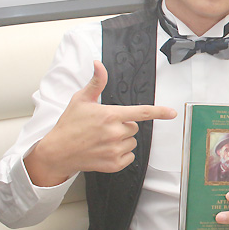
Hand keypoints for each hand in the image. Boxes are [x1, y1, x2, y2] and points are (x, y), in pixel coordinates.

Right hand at [25, 60, 176, 186]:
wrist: (56, 152)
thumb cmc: (69, 125)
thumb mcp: (81, 100)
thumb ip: (96, 82)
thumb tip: (99, 64)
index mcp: (110, 115)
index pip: (141, 112)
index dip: (159, 112)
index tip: (172, 113)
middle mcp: (114, 133)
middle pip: (135, 127)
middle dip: (124, 126)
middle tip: (105, 127)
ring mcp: (114, 150)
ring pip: (132, 142)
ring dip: (122, 140)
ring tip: (102, 139)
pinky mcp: (113, 164)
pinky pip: (129, 156)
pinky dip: (121, 154)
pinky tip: (105, 150)